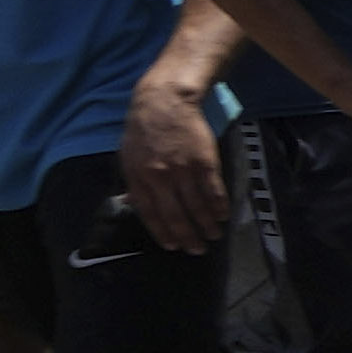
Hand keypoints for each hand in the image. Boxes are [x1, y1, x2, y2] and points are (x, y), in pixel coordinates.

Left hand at [118, 71, 230, 257]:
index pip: (150, 213)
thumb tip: (135, 203)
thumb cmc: (144, 129)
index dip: (163, 232)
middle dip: (188, 236)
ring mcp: (182, 170)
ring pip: (196, 206)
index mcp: (138, 177)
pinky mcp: (204, 162)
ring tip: (214, 236)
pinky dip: (219, 207)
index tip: (173, 246)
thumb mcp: (128, 155)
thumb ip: (134, 181)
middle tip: (197, 250)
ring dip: (207, 225)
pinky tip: (223, 216)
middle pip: (175, 215)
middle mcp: (159, 177)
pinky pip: (213, 191)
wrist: (164, 102)